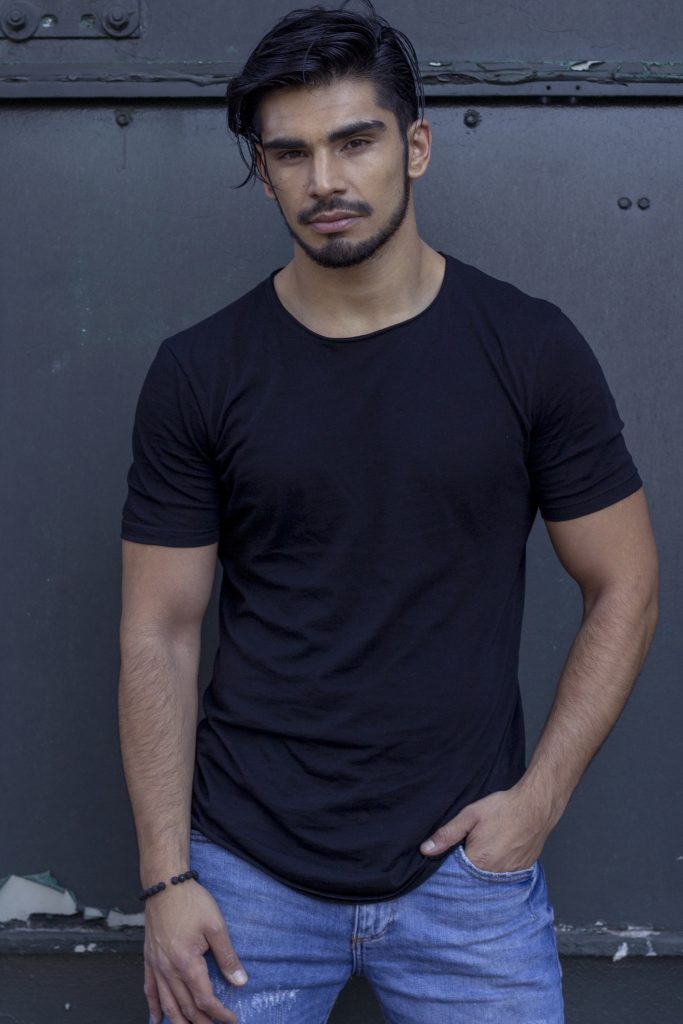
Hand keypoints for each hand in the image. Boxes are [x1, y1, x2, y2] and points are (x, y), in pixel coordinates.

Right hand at [143, 881, 247, 1023]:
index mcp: (187, 963)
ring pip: (167, 1004)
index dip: (219, 1013)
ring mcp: (156, 966)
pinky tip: (158, 1018)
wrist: (165, 885)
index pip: (204, 999)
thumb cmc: (191, 902)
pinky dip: (154, 1006)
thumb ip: (227, 956)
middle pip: (185, 1007)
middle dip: (201, 1022)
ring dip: (179, 1021)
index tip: (231, 1020)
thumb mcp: (216, 926)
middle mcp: (168, 970)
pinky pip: (149, 990)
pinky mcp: (149, 959)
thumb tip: (240, 981)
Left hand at [419, 784, 555, 871]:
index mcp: (478, 862)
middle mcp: (494, 874)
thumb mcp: (469, 816)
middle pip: (472, 878)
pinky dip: (498, 867)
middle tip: (471, 847)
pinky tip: (499, 852)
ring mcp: (510, 874)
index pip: (455, 874)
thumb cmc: (503, 808)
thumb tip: (426, 850)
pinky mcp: (522, 870)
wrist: (535, 806)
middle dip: (466, 868)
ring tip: (486, 848)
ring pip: (488, 878)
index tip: (450, 855)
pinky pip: (504, 875)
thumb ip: (447, 834)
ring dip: (483, 869)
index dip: (450, 865)